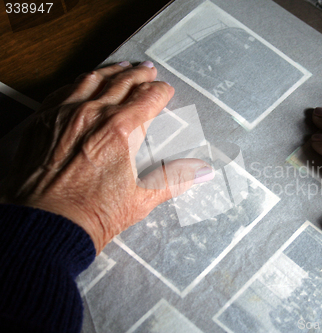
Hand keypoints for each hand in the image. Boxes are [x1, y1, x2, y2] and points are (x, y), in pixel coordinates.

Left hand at [0, 61, 212, 253]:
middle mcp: (93, 115)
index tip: (165, 90)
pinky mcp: (43, 121)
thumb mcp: (141, 198)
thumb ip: (175, 179)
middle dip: (139, 75)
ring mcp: (65, 114)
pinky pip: (63, 90)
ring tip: (121, 67)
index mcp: (121, 130)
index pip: (148, 98)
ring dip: (110, 71)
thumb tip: (202, 172)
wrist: (45, 224)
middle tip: (147, 71)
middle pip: (122, 83)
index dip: (160, 91)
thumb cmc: (91, 214)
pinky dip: (78, 82)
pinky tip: (83, 82)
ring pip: (92, 80)